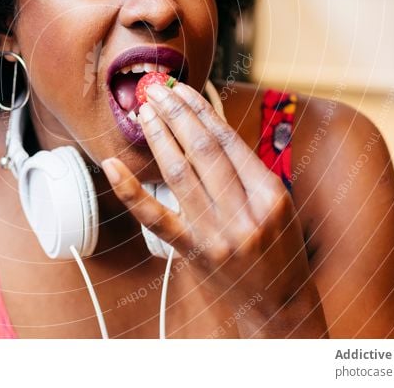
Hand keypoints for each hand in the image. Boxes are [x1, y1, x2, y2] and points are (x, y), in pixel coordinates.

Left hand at [101, 81, 327, 337]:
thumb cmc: (279, 249)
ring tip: (144, 112)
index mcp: (270, 194)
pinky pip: (156, 217)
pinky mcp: (194, 253)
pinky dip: (131, 190)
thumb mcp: (279, 205)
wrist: (281, 305)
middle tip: (156, 89)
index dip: (201, 110)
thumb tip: (207, 125)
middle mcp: (245, 212)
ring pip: (180, 173)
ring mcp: (218, 234)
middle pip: (203, 150)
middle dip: (176, 113)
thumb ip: (248, 170)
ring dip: (158, 137)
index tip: (182, 89)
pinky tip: (112, 166)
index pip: (228, 141)